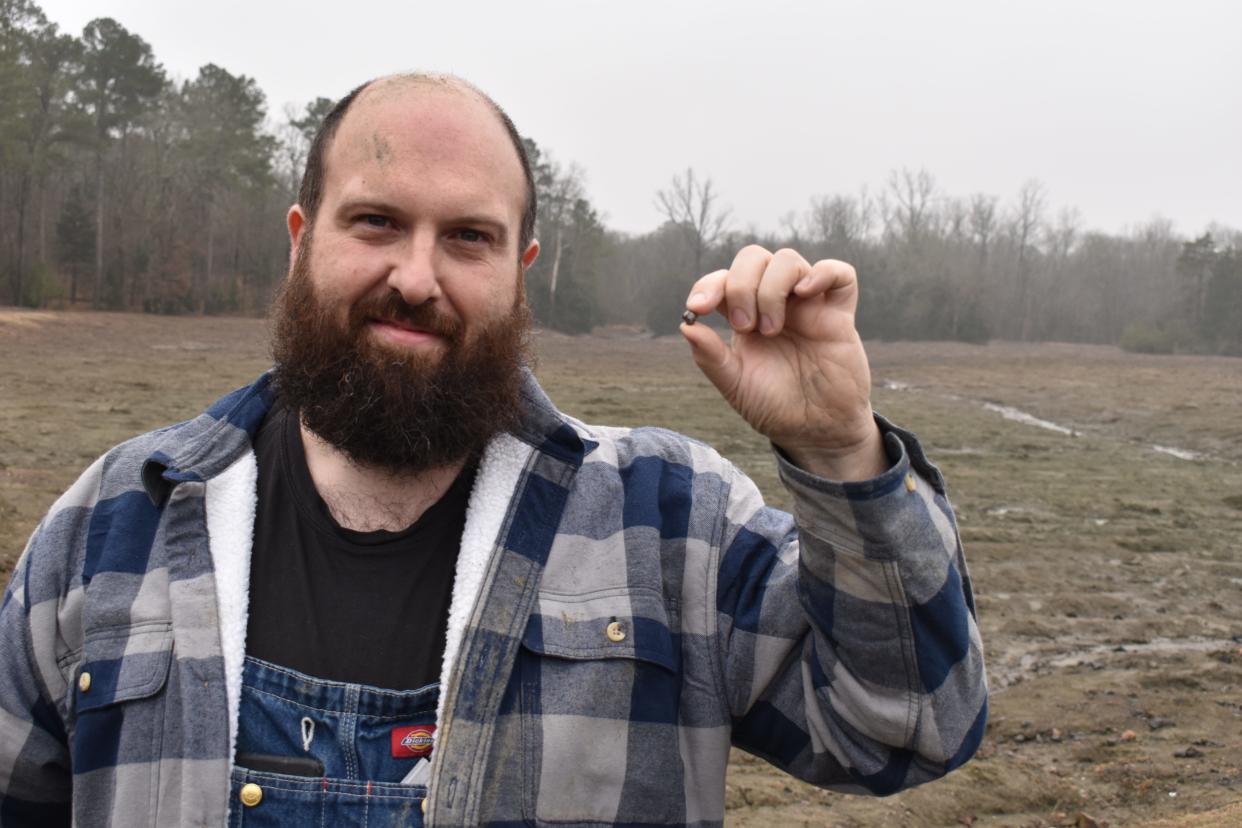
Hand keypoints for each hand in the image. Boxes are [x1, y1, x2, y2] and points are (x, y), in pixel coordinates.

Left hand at [680, 245, 886, 480]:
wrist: (816, 431)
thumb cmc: (775, 406)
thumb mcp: (735, 385)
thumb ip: (710, 357)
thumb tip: (686, 326)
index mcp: (744, 316)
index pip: (723, 280)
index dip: (707, 285)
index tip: (697, 308)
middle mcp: (774, 303)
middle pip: (753, 258)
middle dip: (741, 285)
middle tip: (744, 326)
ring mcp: (807, 306)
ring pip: (788, 260)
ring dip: (772, 288)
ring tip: (772, 330)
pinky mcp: (839, 315)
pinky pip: (840, 274)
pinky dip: (822, 273)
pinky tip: (806, 292)